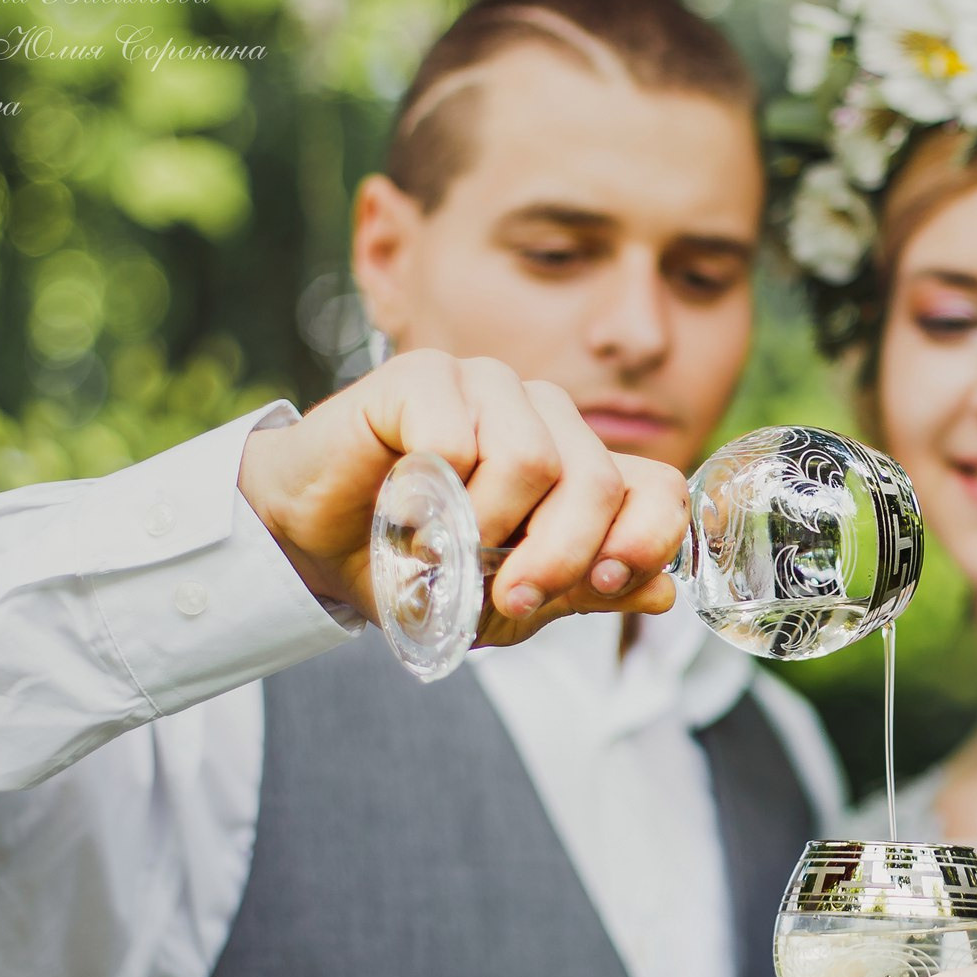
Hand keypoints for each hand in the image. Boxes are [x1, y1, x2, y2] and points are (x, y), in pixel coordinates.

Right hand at [236, 349, 685, 644]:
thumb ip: (584, 591)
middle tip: (506, 597)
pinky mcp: (425, 372)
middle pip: (599, 482)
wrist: (314, 545)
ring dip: (484, 527)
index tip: (598, 587)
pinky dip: (428, 493)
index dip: (644, 542)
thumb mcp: (509, 603)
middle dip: (556, 557)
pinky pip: (456, 436)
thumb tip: (663, 593)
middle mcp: (545, 415)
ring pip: (534, 459)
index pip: (659, 489)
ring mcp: (487, 385)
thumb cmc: (416, 567)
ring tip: (440, 546)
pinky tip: (401, 507)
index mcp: (579, 465)